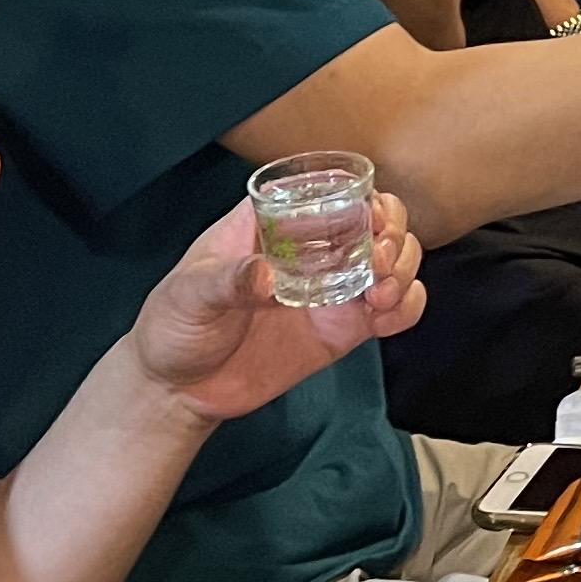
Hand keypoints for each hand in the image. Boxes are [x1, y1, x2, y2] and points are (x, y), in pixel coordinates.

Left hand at [129, 192, 425, 426]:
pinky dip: (407, 307)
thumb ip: (226, 280)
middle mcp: (311, 250)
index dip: (362, 194)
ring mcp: (331, 289)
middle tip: (381, 259)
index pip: (329, 190)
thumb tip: (266, 275)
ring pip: (394, 261)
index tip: (370, 214)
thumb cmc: (173, 326)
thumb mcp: (188, 295)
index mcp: (274, 224)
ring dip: (405, 268)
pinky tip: (389, 315)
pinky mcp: (343, 329)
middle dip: (394, 232)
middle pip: (376, 220)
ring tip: (382, 293)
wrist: (177, 391)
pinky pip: (393, 310)